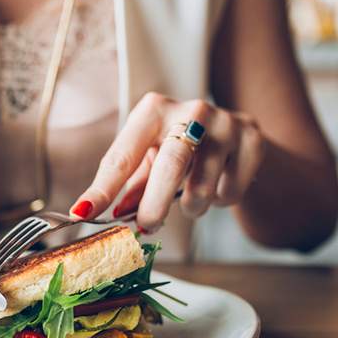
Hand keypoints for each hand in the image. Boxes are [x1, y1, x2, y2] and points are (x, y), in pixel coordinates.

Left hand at [70, 92, 264, 230]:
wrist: (235, 136)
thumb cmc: (178, 150)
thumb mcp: (149, 160)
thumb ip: (127, 186)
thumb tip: (101, 214)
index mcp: (153, 111)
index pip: (123, 155)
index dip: (103, 189)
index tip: (83, 214)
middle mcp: (191, 109)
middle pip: (170, 165)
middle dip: (154, 204)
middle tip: (145, 227)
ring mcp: (226, 123)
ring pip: (203, 186)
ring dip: (191, 208)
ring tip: (190, 201)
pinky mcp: (253, 140)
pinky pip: (230, 192)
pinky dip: (219, 201)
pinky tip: (218, 184)